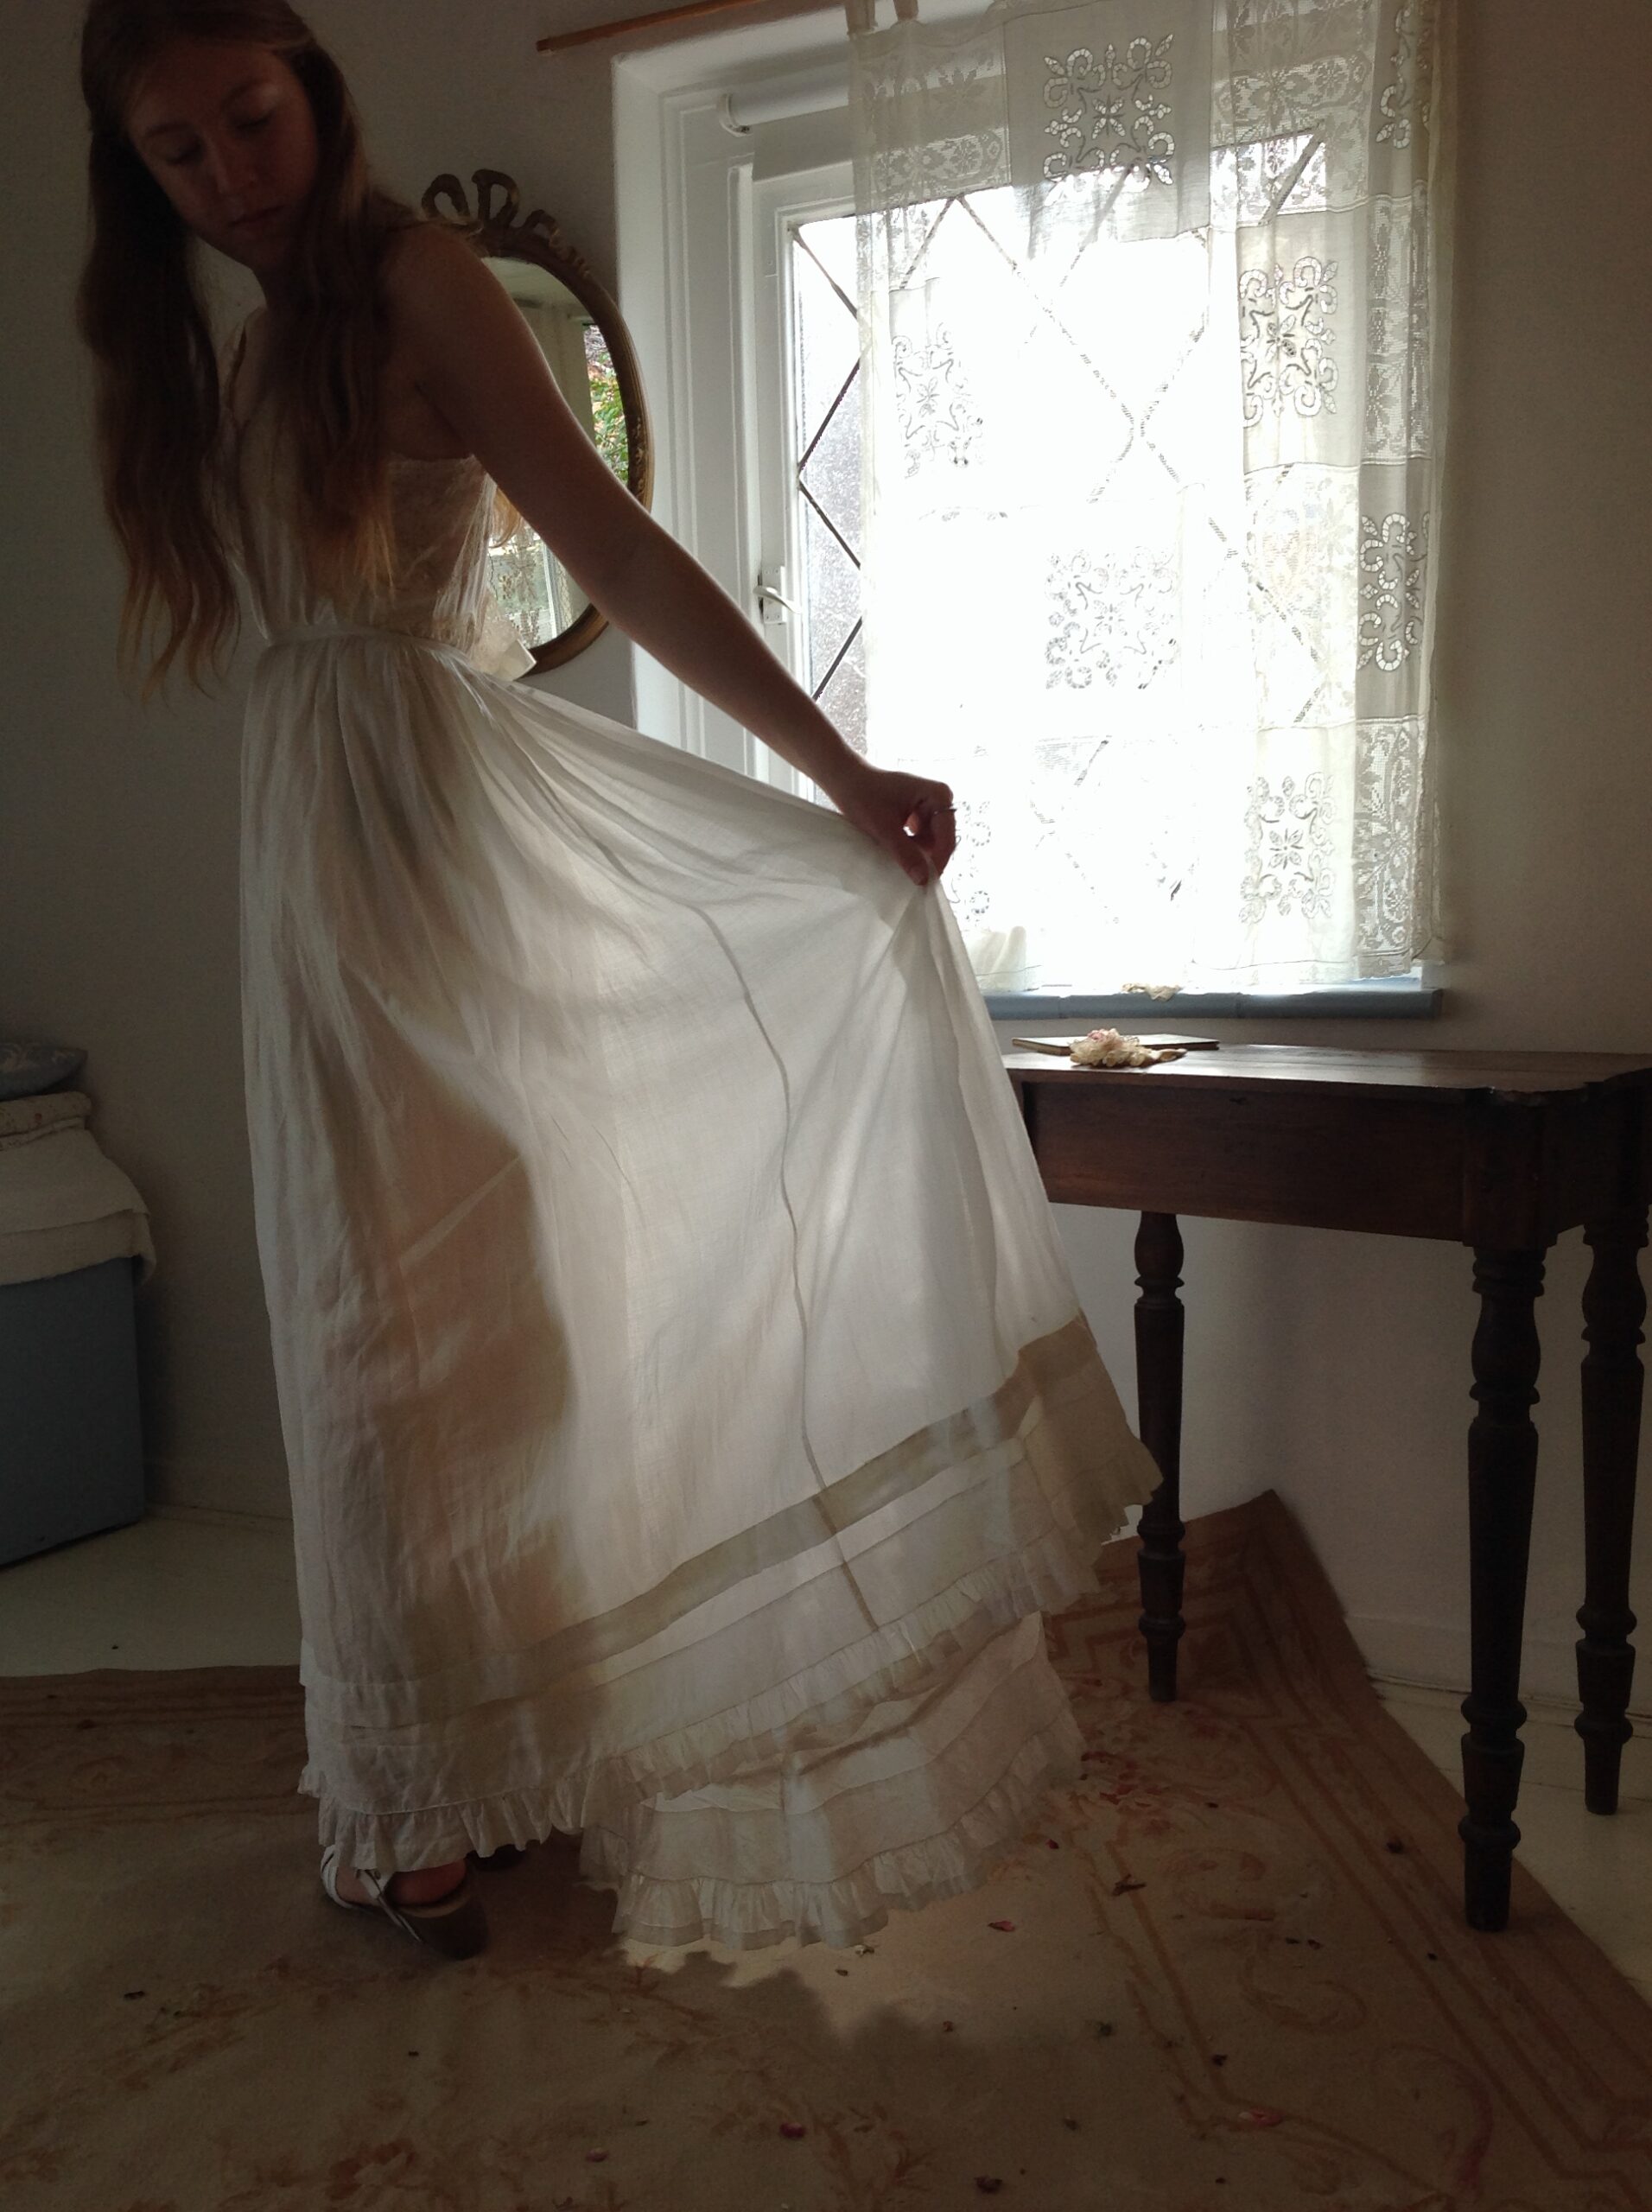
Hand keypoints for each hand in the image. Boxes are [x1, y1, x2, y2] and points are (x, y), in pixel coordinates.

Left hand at [819, 759, 956, 887]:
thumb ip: (906, 854)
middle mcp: (940, 799)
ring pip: (931, 842)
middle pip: (941, 840)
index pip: (946, 837)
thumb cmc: (863, 796)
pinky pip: (921, 838)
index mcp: (938, 796)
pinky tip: (895, 854)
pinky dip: (910, 849)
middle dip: (926, 858)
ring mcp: (930, 807)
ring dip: (916, 855)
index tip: (924, 883)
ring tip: (897, 864)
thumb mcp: (884, 829)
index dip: (937, 861)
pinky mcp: (919, 814)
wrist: (845, 780)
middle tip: (909, 879)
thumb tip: (923, 880)